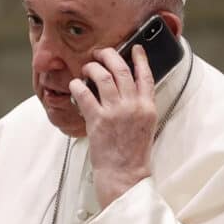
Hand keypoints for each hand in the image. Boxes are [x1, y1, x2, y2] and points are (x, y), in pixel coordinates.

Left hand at [69, 43, 156, 207]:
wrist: (125, 175)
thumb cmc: (133, 155)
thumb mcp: (145, 127)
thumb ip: (140, 106)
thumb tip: (127, 88)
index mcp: (148, 107)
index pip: (146, 74)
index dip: (140, 58)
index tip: (135, 48)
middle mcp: (133, 106)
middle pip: (121, 69)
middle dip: (109, 55)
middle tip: (100, 53)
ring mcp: (115, 112)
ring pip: (103, 76)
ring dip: (92, 68)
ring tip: (87, 68)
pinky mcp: (98, 120)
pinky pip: (85, 93)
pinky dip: (78, 85)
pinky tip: (75, 85)